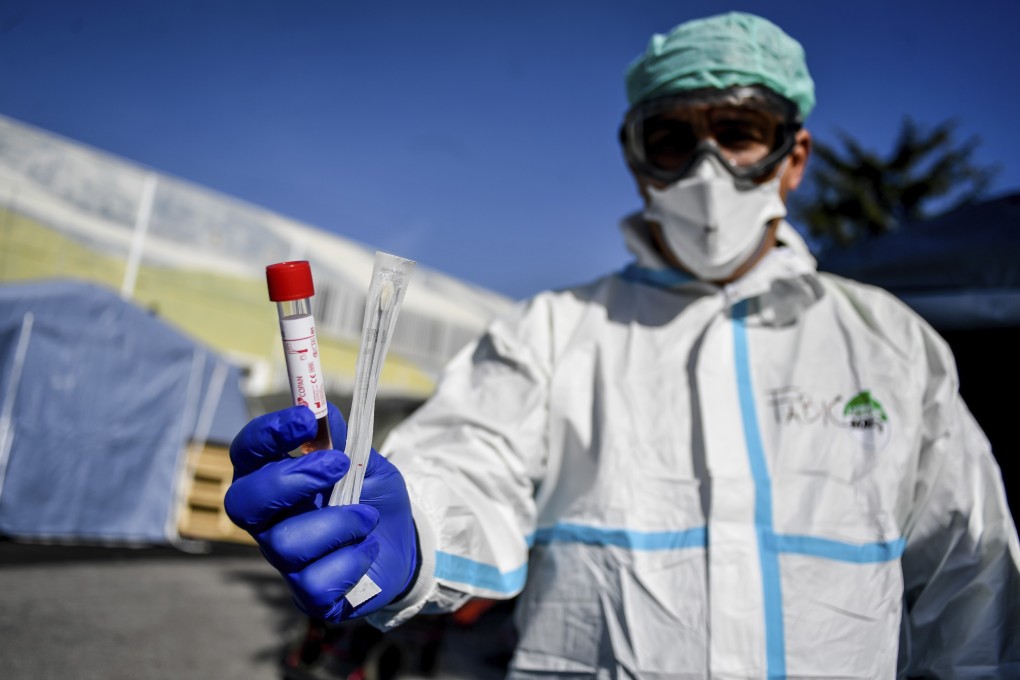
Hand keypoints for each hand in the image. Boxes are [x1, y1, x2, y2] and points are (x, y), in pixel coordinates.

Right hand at [224, 404, 417, 621]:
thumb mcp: (365, 460)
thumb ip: (343, 439)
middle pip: (242, 503)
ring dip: (337, 523)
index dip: (267, 434)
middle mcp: (268, 520)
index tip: (305, 419)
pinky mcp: (308, 593)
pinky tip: (367, 549)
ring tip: (367, 517)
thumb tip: (323, 411)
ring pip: (285, 543)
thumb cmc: (372, 497)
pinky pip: (315, 582)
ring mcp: (284, 559)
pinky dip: (351, 560)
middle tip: (337, 467)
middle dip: (289, 480)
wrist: (404, 543)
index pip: (246, 453)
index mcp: (273, 479)